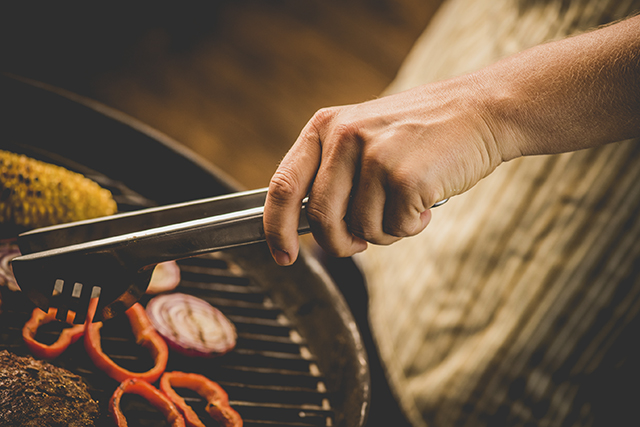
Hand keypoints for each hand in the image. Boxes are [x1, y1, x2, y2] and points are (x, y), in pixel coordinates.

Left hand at [263, 74, 504, 264]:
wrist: (478, 112)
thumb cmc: (418, 134)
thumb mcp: (362, 136)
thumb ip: (332, 174)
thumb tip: (305, 228)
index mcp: (325, 126)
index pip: (283, 185)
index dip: (276, 228)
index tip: (282, 256)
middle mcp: (345, 137)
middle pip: (320, 219)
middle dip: (339, 244)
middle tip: (358, 244)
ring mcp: (375, 156)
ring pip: (362, 229)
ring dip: (385, 231)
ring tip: (406, 202)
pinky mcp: (405, 177)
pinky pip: (396, 229)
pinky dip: (412, 226)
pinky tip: (425, 200)